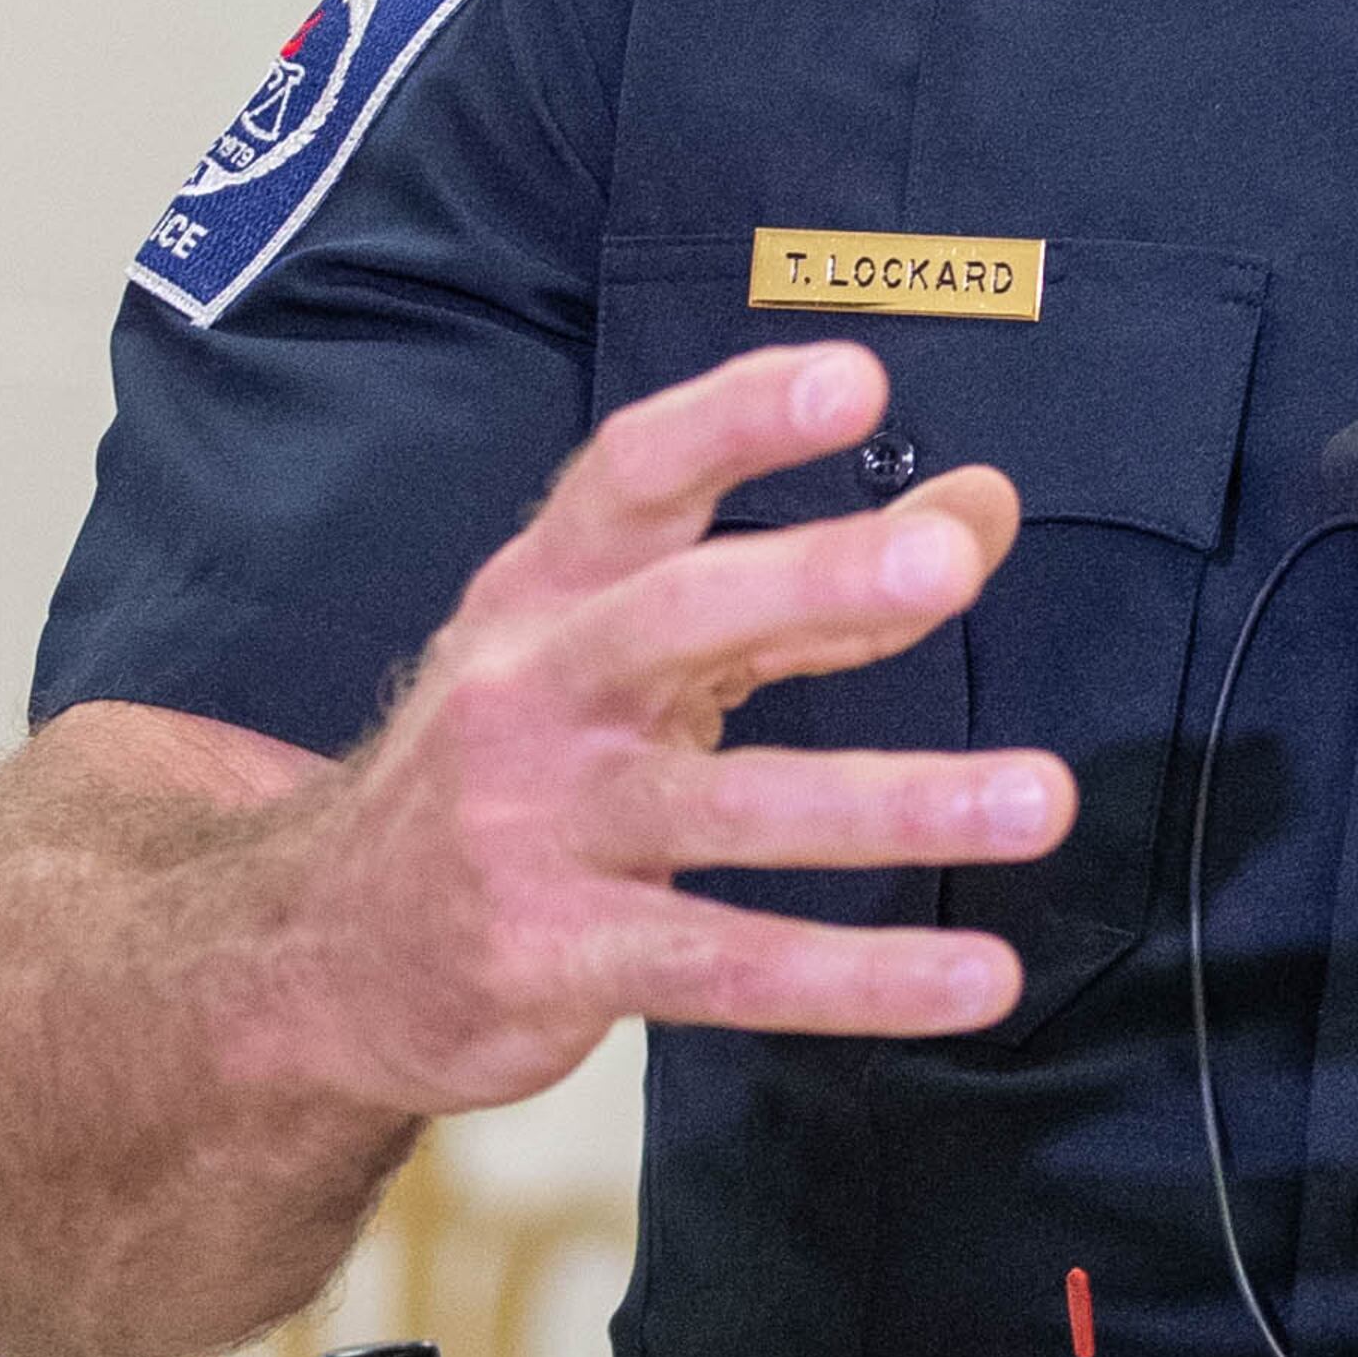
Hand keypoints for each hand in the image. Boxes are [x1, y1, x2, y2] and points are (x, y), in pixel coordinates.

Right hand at [236, 339, 1063, 1123]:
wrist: (321, 952)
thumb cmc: (519, 765)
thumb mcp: (629, 650)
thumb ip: (814, 591)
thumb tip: (981, 506)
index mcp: (547, 589)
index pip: (633, 475)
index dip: (735, 420)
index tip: (853, 378)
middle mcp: (531, 691)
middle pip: (671, 617)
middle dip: (808, 580)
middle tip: (944, 567)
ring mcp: (537, 829)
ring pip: (725, 810)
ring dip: (891, 804)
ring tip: (1036, 797)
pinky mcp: (555, 960)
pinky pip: (727, 968)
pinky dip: (856, 978)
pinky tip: (972, 977)